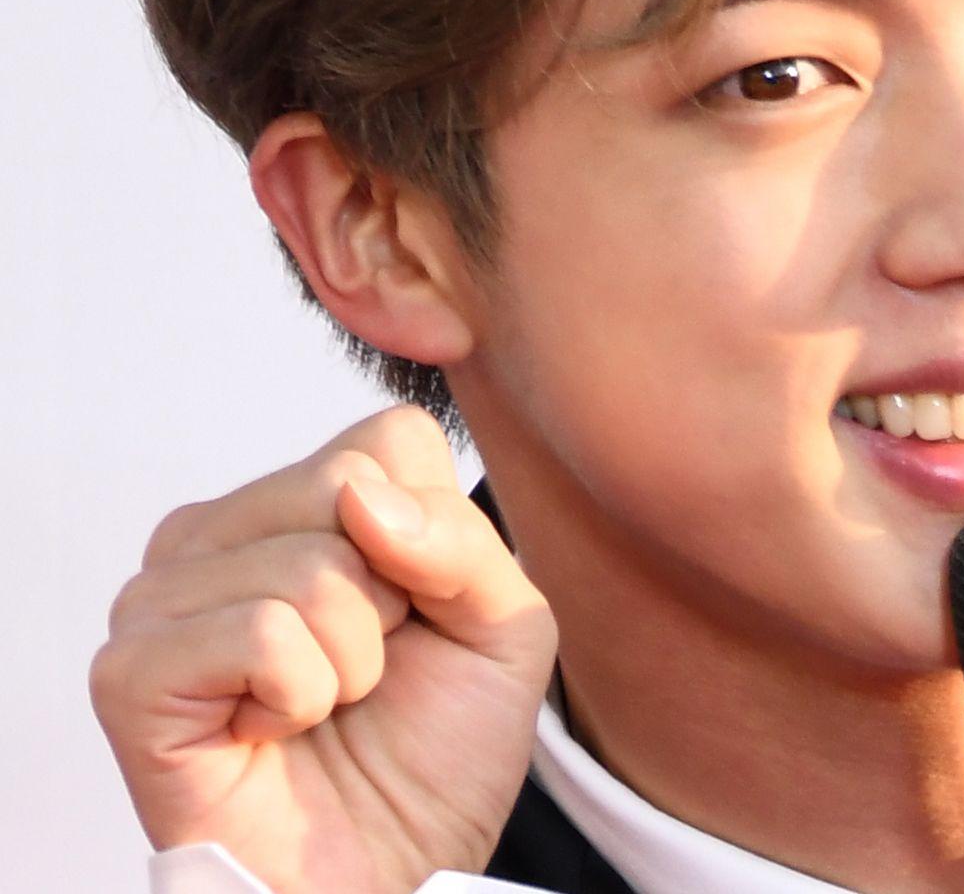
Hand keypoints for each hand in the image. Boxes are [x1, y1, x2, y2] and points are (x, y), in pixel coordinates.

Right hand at [91, 407, 557, 892]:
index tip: (418, 616)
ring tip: (323, 707)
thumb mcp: (503, 625)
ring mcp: (163, 598)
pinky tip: (273, 730)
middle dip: (394, 601)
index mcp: (301, 505)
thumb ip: (461, 539)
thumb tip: (362, 498)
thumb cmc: (437, 751)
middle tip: (367, 673)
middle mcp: (218, 533)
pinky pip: (259, 634)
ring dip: (351, 662)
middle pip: (345, 489)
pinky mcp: (131, 671)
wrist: (396, 869)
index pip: (387, 440)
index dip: (437, 538)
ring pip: (306, 567)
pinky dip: (299, 696)